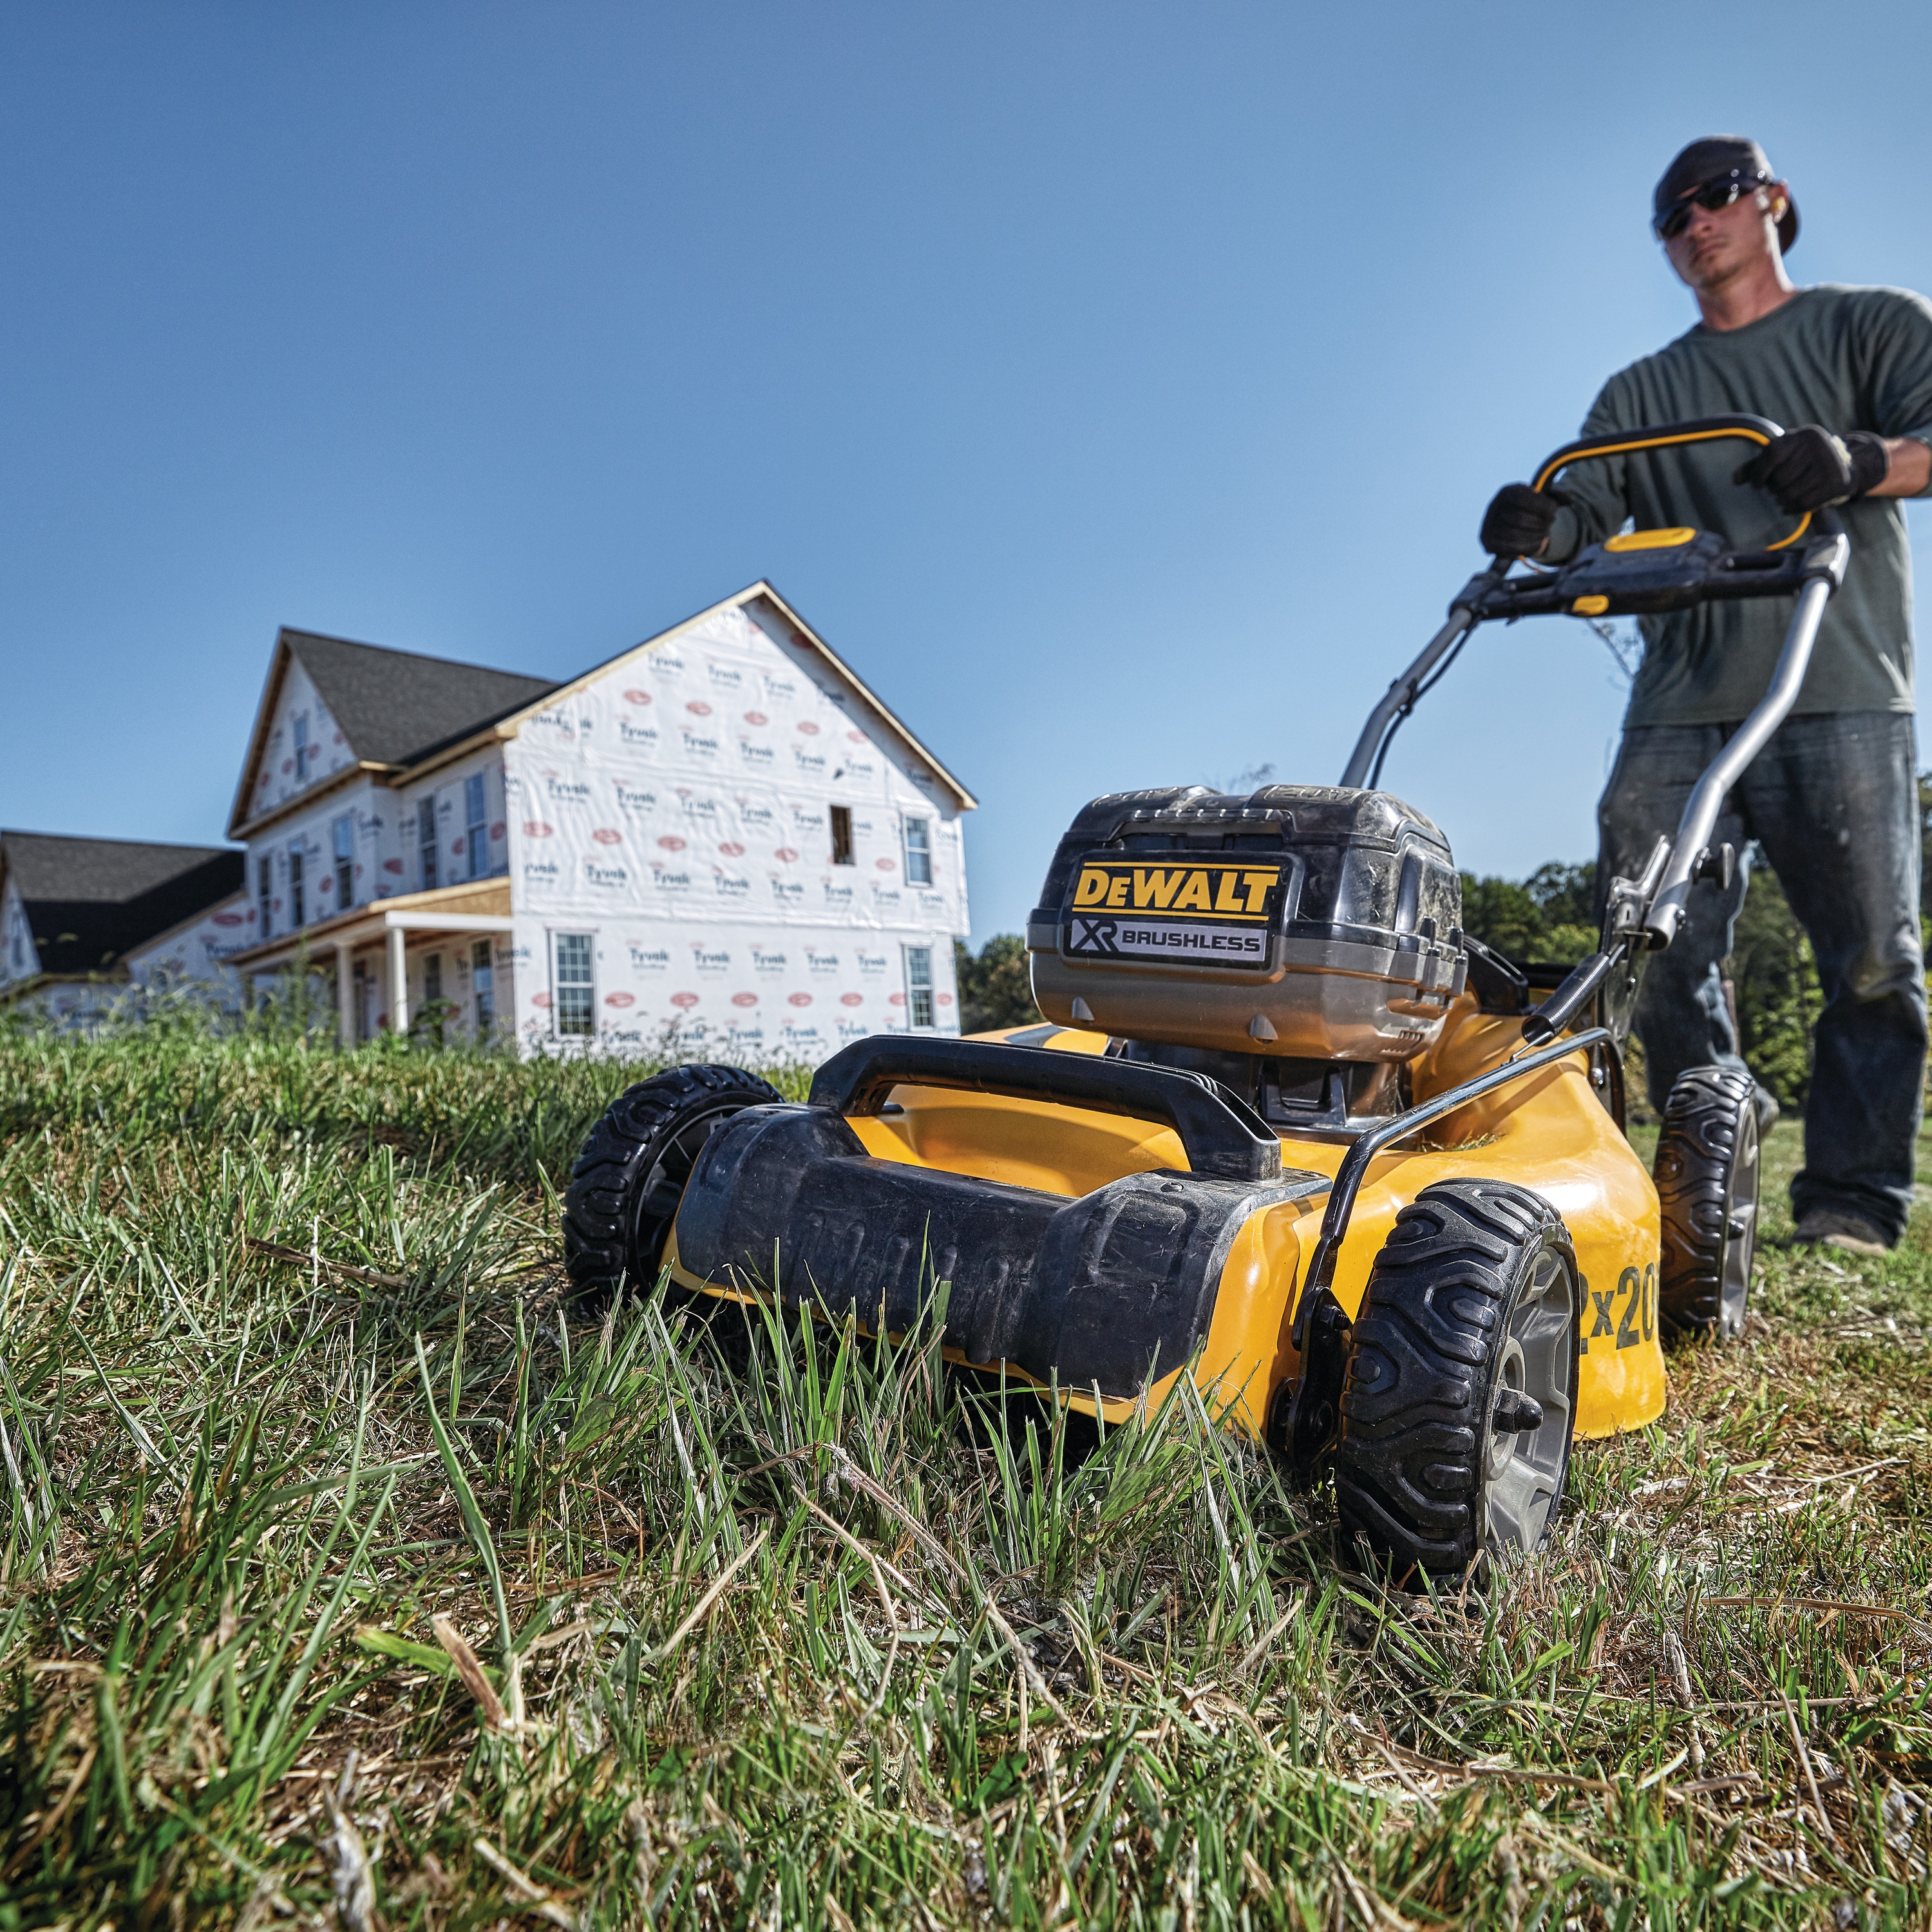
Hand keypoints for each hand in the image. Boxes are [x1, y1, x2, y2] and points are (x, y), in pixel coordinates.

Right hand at [1480, 482, 1561, 557]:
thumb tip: (1569, 500)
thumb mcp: (1542, 497)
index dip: (1542, 506)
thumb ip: (1556, 497)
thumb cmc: (1531, 508)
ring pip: (1513, 535)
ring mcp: (1488, 525)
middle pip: (1518, 519)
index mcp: (1507, 492)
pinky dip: (1526, 548)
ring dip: (1534, 537)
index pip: (1523, 498)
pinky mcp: (1487, 542)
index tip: (1553, 512)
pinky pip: (1507, 549)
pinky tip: (1538, 544)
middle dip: (1538, 524)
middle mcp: (1493, 507)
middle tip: (1548, 525)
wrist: (1511, 521)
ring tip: (1544, 534)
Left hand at [1734, 425, 1888, 511]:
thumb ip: (1756, 465)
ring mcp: (1830, 466)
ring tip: (1783, 497)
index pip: (1772, 453)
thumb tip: (1734, 479)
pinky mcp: (1837, 484)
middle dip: (1773, 488)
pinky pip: (1804, 505)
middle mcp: (1819, 447)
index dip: (1759, 472)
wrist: (1843, 465)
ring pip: (1790, 494)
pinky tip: (1790, 507)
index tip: (1757, 484)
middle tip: (1776, 489)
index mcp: (1803, 436)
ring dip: (1781, 500)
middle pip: (1780, 478)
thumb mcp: (1782, 455)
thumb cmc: (1803, 460)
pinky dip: (1792, 509)